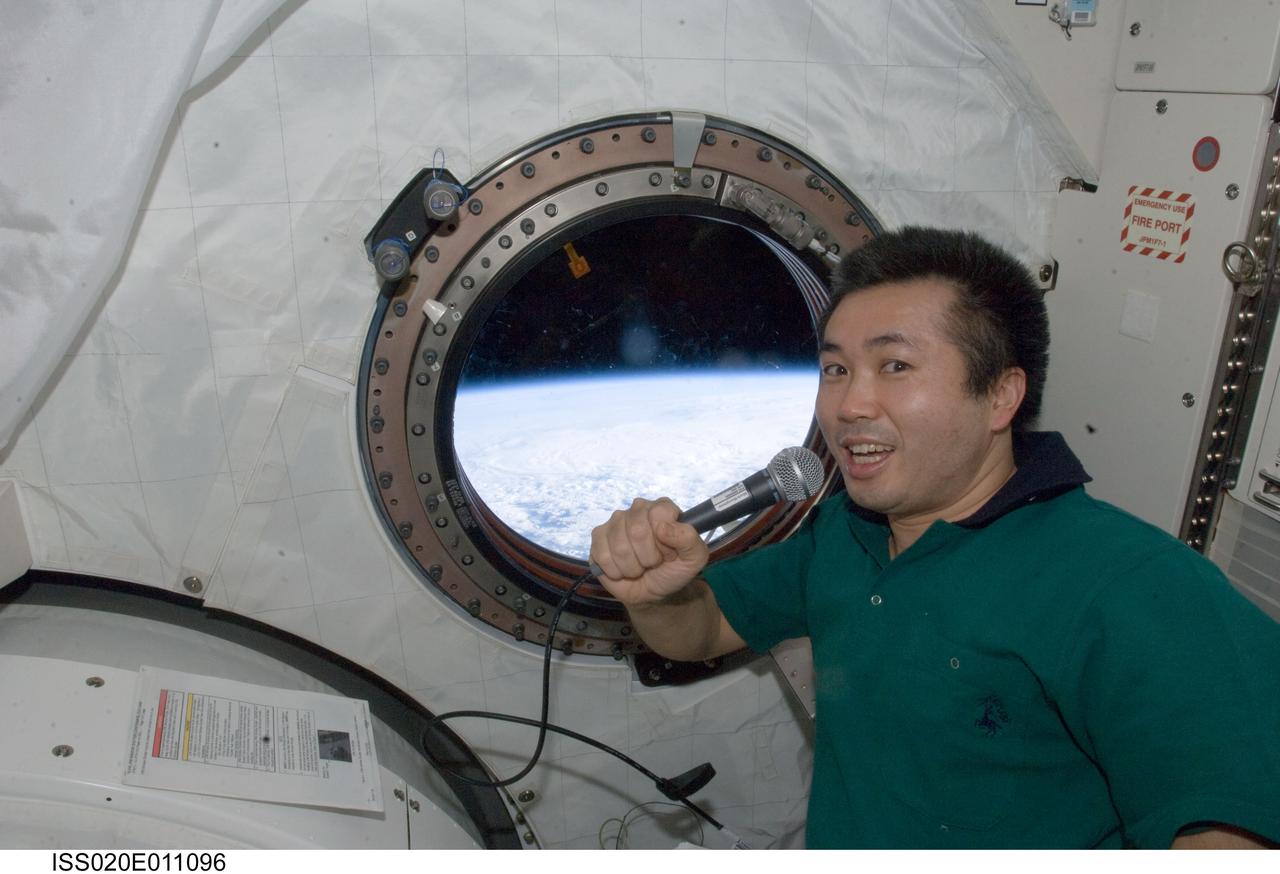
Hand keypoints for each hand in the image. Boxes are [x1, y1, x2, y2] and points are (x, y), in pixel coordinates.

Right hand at [589, 498, 709, 606]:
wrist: (652, 592)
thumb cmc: (673, 570)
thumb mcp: (694, 558)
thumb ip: (689, 538)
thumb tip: (663, 527)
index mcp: (661, 508)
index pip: (659, 514)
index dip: (664, 541)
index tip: (669, 553)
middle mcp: (637, 509)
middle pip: (637, 531)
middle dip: (648, 557)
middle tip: (653, 562)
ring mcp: (615, 522)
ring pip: (619, 547)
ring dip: (632, 567)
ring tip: (639, 567)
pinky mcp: (598, 537)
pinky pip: (602, 555)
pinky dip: (616, 571)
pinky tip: (622, 569)